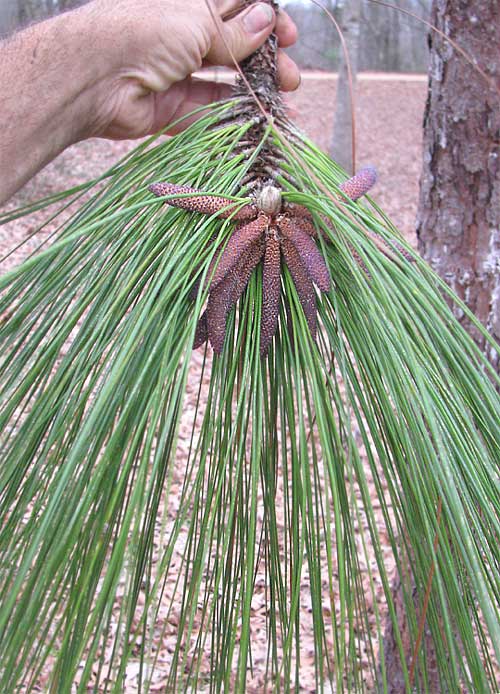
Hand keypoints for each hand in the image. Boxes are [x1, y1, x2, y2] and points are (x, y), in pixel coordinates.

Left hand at [87, 0, 299, 139]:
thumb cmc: (142, 32)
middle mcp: (182, 34)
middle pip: (233, 47)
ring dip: (254, 91)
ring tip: (283, 102)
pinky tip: (260, 121)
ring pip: (223, 81)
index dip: (264, 19)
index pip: (234, 7)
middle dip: (265, 59)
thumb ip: (233, 30)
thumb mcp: (196, 21)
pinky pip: (206, 111)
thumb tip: (266, 21)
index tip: (288, 35)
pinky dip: (233, 117)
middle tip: (291, 76)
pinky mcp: (170, 107)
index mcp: (187, 3)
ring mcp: (177, 72)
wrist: (93, 78)